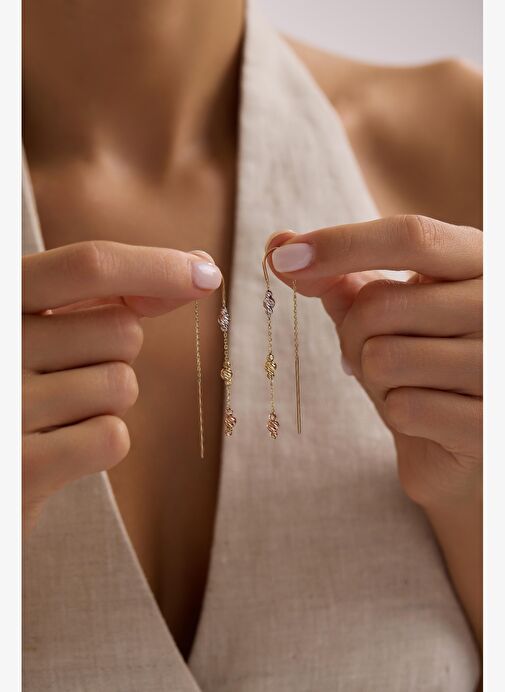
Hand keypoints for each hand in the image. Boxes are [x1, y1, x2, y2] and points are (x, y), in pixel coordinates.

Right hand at [22, 241, 221, 533]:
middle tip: (68, 374)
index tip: (207, 276)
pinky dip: (100, 444)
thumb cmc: (26, 385)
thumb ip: (112, 293)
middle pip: (121, 330)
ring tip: (57, 412)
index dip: (156, 267)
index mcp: (0, 296)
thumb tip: (202, 267)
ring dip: (106, 402)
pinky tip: (58, 447)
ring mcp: (6, 406)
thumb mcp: (48, 325)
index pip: (88, 266)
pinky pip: (111, 437)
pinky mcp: (21, 468)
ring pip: (121, 385)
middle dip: (116, 354)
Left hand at [267, 215, 481, 508]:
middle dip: (353, 334)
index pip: (411, 236)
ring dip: (373, 378)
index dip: (341, 244)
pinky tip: (425, 417)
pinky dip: (396, 415)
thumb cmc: (420, 362)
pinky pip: (403, 408)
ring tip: (405, 383)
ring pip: (382, 359)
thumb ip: (339, 278)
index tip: (283, 257)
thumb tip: (278, 244)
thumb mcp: (385, 311)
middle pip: (379, 304)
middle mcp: (497, 304)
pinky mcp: (488, 422)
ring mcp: (498, 365)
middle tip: (375, 352)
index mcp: (477, 261)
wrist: (462, 438)